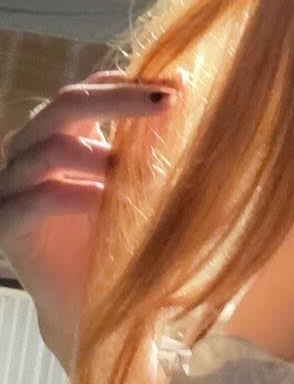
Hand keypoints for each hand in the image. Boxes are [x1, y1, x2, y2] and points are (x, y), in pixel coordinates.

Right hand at [0, 68, 182, 368]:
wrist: (89, 303)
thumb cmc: (118, 236)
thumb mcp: (140, 182)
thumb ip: (153, 141)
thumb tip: (186, 89)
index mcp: (63, 132)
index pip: (90, 87)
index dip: (130, 80)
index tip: (179, 84)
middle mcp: (31, 150)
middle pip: (65, 103)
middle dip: (117, 98)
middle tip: (165, 102)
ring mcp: (12, 186)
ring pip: (47, 150)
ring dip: (98, 154)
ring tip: (138, 167)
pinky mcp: (7, 228)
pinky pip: (33, 201)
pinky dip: (73, 197)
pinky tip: (106, 202)